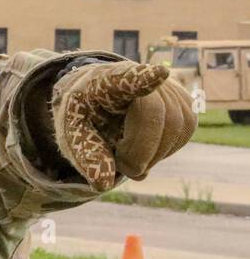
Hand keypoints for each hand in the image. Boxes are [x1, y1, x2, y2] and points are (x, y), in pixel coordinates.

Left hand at [51, 62, 195, 190]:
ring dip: (155, 154)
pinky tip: (145, 149)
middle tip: (122, 167)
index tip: (158, 74)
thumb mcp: (73, 134)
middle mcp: (142, 76)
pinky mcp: (183, 99)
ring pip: (178, 125)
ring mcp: (167, 86)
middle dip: (143, 151)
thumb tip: (103, 184)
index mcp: (106, 82)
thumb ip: (86, 156)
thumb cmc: (84, 114)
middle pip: (159, 116)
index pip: (126, 78)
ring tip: (128, 155)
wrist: (96, 96)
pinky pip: (185, 130)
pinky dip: (165, 149)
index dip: (143, 77)